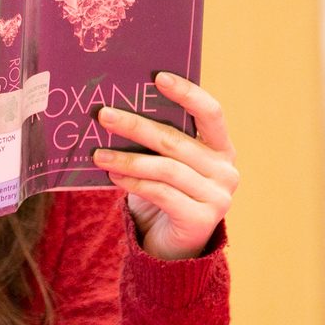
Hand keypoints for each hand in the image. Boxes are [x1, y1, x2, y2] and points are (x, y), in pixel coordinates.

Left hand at [91, 72, 237, 260]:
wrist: (173, 247)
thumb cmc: (166, 194)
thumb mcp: (167, 164)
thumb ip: (159, 141)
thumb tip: (118, 110)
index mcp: (221, 148)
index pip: (211, 112)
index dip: (187, 93)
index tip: (158, 77)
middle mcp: (225, 170)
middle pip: (176, 140)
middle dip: (136, 125)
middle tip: (104, 115)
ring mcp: (217, 196)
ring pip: (165, 168)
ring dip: (127, 159)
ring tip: (98, 154)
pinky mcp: (202, 219)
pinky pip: (161, 193)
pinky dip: (134, 183)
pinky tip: (113, 177)